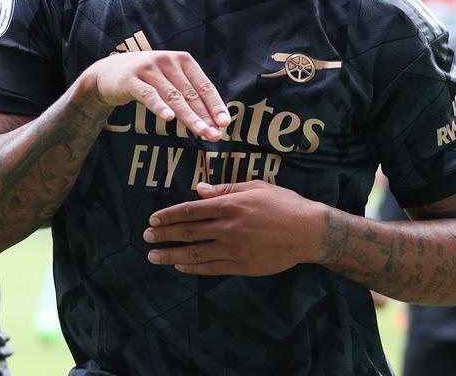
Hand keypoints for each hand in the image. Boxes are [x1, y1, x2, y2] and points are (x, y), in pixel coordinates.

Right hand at [80, 51, 229, 139]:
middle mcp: (167, 61)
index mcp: (182, 60)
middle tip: (215, 135)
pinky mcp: (130, 79)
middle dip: (204, 116)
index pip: (203, 85)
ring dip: (188, 116)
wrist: (108, 73)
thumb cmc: (146, 80)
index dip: (215, 105)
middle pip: (190, 94)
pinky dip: (159, 107)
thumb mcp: (169, 80)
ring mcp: (148, 69)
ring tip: (200, 132)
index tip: (225, 123)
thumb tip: (214, 120)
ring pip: (172, 96)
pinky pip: (148, 95)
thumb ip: (188, 94)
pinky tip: (169, 119)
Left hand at [143, 180, 321, 275]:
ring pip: (195, 253)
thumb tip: (199, 190)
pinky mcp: (242, 265)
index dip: (169, 216)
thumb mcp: (256, 187)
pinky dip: (193, 267)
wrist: (309, 232)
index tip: (153, 219)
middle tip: (146, 236)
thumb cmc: (285, 204)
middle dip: (163, 234)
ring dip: (171, 255)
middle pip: (188, 232)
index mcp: (231, 205)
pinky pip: (211, 268)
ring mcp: (234, 249)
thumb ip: (225, 189)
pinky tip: (180, 266)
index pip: (190, 210)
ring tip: (154, 256)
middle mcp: (228, 228)